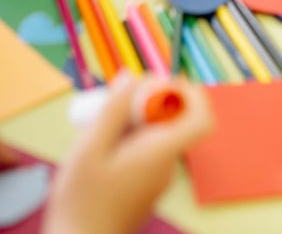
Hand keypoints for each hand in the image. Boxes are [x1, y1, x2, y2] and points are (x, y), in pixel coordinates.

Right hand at [42, 74, 212, 233]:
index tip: (156, 84)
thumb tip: (133, 78)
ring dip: (130, 121)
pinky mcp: (143, 186)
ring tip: (96, 129)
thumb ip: (113, 110)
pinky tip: (97, 150)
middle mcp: (166, 166)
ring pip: (154, 133)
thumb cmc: (81, 203)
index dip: (187, 92)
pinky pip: (144, 150)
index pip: (201, 118)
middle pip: (172, 120)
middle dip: (144, 102)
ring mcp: (156, 178)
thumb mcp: (89, 148)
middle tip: (110, 102)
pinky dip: (125, 140)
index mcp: (160, 153)